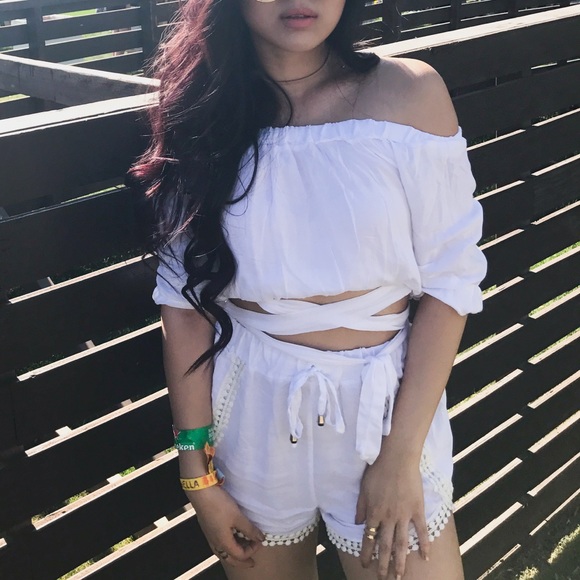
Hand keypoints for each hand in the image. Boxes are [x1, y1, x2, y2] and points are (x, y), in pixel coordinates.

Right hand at [187, 485, 264, 567]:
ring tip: (244, 550)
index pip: (240, 555)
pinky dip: (229, 546)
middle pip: (230, 559)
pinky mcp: (209, 529)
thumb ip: (249, 529)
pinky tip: (233, 538)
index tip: (259, 540)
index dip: (252, 550)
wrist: (201, 493)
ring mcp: (211, 537)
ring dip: (235, 554)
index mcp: (223, 543)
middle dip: (242, 562)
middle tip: (251, 562)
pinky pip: (220, 545)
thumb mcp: (238, 516)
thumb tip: (260, 538)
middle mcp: (215, 543)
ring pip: (224, 553)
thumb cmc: (219, 505)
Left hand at [355, 454, 428, 579]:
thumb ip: (360, 507)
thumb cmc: (377, 470)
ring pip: (402, 544)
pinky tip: (425, 557)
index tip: (365, 565)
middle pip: (385, 546)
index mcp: (374, 513)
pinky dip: (424, 545)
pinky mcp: (417, 510)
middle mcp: (388, 518)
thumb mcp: (363, 488)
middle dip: (383, 564)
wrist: (397, 458)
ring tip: (400, 577)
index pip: (369, 538)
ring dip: (400, 562)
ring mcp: (404, 515)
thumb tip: (357, 523)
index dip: (366, 553)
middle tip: (383, 579)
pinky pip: (421, 531)